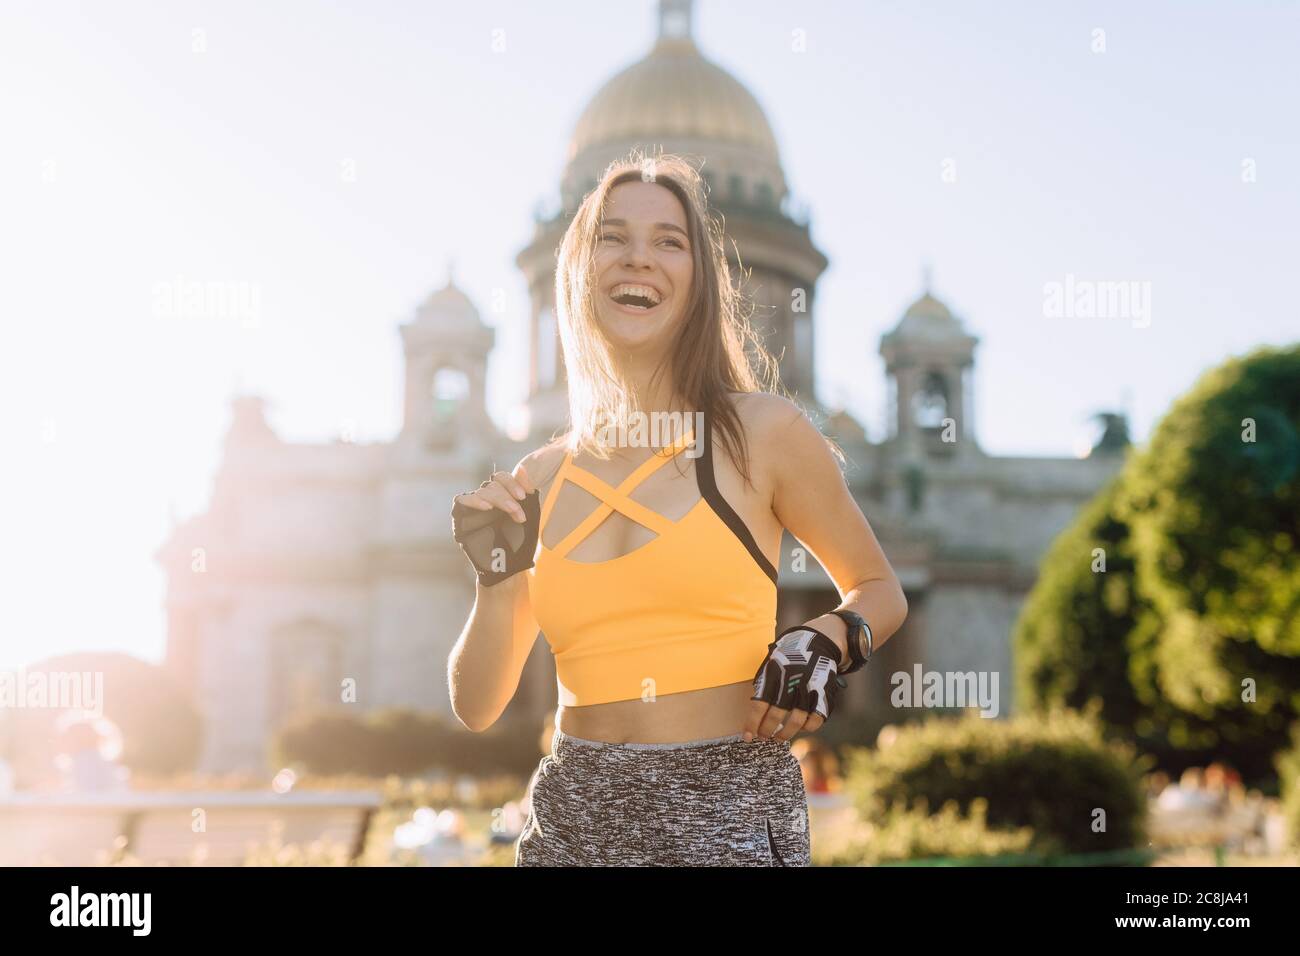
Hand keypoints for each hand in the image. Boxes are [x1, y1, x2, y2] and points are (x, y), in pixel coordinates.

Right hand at [451, 464, 539, 585]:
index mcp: (502, 496)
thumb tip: (522, 467)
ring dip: (497, 499)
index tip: (523, 497)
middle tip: (518, 513)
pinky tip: (486, 508)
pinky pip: (460, 501)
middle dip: (507, 497)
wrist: (510, 568)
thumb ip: (528, 492)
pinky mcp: (461, 519)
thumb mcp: (531, 515)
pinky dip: (473, 501)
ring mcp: (473, 509)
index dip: (512, 483)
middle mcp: (486, 500)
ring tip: (509, 512)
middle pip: (492, 485)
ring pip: (480, 491)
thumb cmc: (521, 543)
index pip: (502, 478)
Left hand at [744, 622, 846, 742]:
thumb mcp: (770, 663)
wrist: (817, 642)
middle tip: (762, 737)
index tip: (746, 736)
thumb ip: (763, 684)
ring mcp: (808, 690)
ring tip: (778, 738)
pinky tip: (800, 727)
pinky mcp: (823, 695)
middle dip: (766, 731)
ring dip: (785, 734)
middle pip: (775, 717)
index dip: (752, 724)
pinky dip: (807, 728)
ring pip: (796, 722)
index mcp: (774, 675)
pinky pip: (816, 720)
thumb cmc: (788, 656)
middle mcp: (791, 684)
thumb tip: (753, 712)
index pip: (759, 706)